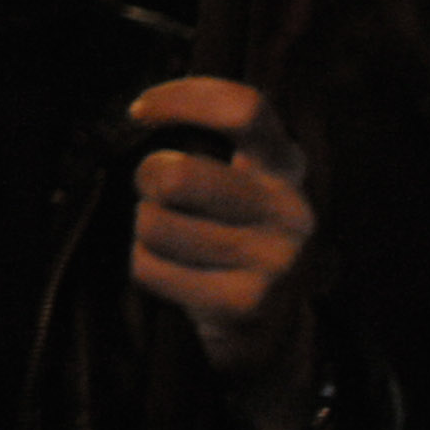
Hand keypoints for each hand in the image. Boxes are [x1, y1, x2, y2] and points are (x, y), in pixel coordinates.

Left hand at [129, 76, 317, 429]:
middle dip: (147, 180)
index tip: (140, 112)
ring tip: (170, 241)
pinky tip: (173, 275)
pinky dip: (145, 267)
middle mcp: (290, 210)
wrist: (272, 331)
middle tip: (155, 194)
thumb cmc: (236, 237)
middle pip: (177, 176)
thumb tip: (141, 115)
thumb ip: (209, 147)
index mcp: (285, 167)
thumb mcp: (240, 184)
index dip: (183, 99)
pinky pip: (151, 269)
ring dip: (145, 230)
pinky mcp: (245, 305)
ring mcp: (274, 261)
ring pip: (155, 224)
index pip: (242, 109)